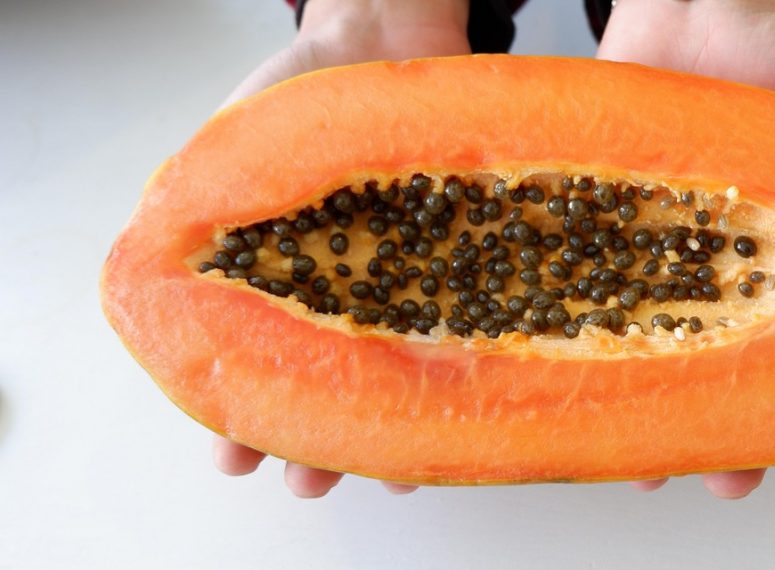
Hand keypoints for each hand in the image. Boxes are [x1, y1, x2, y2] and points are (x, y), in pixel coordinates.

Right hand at [212, 0, 468, 497]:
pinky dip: (462, 372)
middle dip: (318, 443)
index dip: (243, 416)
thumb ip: (198, 207)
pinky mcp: (477, 261)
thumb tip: (145, 274)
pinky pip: (475, 327)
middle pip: (333, 388)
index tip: (234, 456)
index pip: (260, 366)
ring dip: (388, 432)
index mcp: (286, 279)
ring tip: (381, 474)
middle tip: (307, 484)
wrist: (386, 28)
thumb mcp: (234, 143)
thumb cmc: (304, 85)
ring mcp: (419, 282)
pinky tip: (455, 412)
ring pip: (404, 377)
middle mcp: (354, 293)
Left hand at [597, 0, 774, 497]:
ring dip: (662, 423)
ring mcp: (651, 272)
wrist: (699, 10)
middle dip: (735, 444)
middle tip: (734, 480)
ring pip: (656, 371)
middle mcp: (719, 287)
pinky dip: (589, 363)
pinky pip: (584, 317)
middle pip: (730, 387)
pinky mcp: (592, 245)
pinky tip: (591, 402)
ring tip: (661, 466)